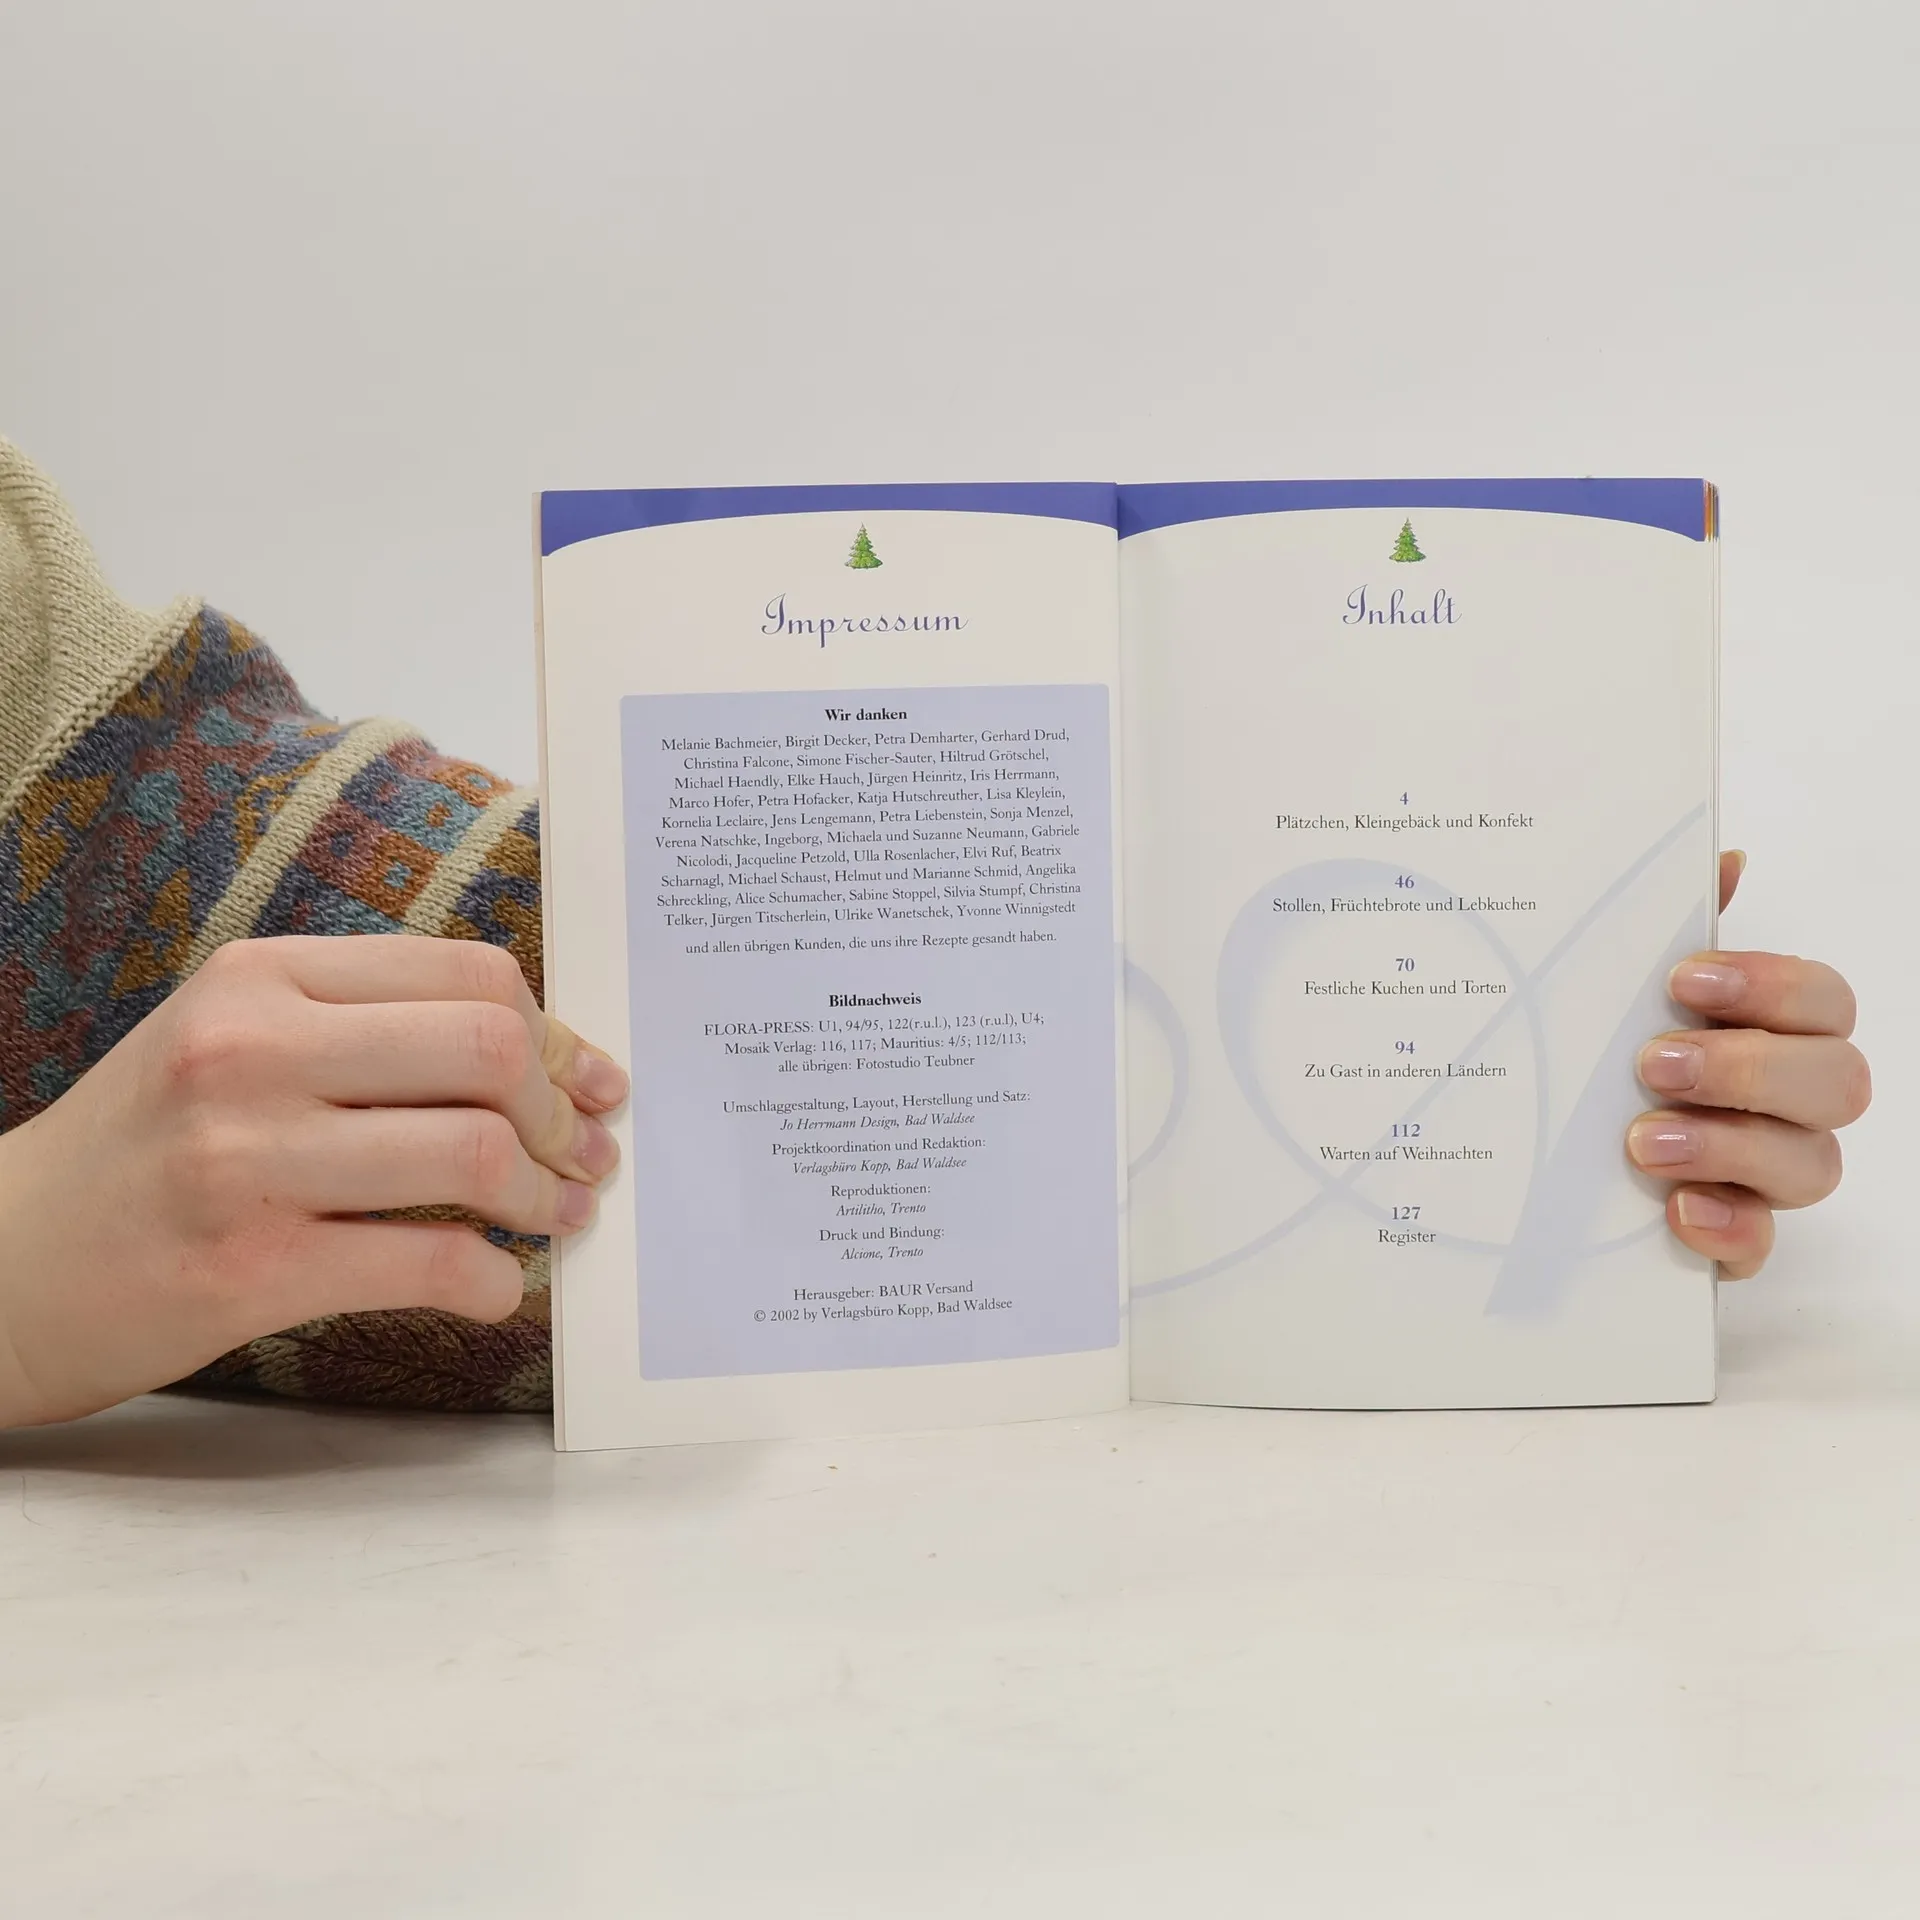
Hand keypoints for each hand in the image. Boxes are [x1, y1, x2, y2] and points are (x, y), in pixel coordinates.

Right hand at [0, 936, 628, 1426]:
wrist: (2, 1265)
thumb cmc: (145, 1148)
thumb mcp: (233, 1043)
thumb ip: (366, 1029)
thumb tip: (542, 1057)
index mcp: (261, 978)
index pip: (466, 973)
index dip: (555, 1033)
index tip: (589, 1082)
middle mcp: (251, 1050)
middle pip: (487, 1050)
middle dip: (563, 1111)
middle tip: (583, 1156)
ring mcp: (246, 1158)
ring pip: (473, 1154)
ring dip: (546, 1197)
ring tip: (557, 1218)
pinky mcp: (249, 1268)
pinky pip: (429, 1263)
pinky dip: (492, 1281)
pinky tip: (494, 1286)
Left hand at [1630, 853, 1868, 1277]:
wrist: (1550, 1160)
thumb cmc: (1614, 1058)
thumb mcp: (1626, 990)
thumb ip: (1676, 928)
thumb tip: (1723, 857)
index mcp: (1778, 1031)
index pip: (1824, 1001)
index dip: (1771, 986)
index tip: (1686, 980)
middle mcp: (1793, 1104)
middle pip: (1837, 1081)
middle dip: (1747, 1068)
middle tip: (1653, 1064)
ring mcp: (1771, 1175)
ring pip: (1811, 1165)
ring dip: (1730, 1146)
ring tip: (1644, 1142)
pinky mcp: (1737, 1239)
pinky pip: (1763, 1247)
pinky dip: (1728, 1229)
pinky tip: (1679, 1214)